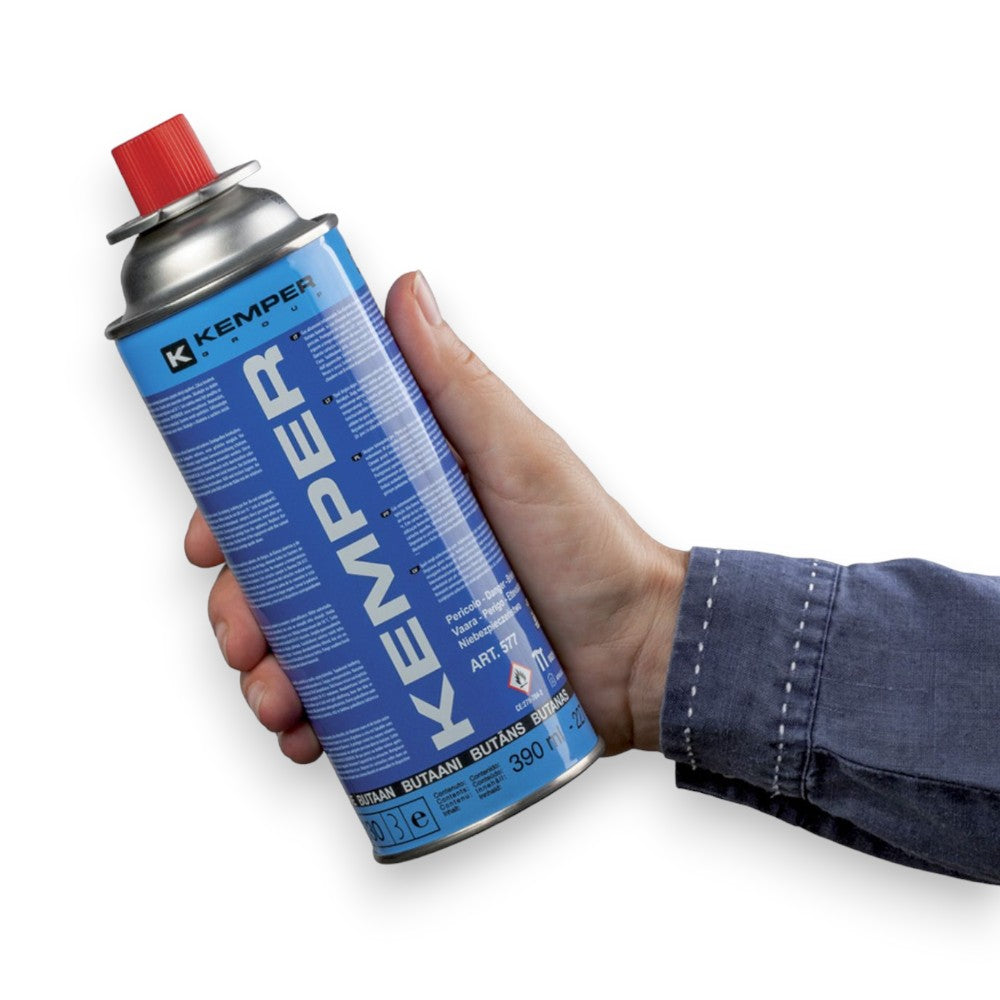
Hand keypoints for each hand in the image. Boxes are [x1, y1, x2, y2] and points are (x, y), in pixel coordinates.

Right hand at [185, 272, 688, 759]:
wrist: (639, 652)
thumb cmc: (590, 544)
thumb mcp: (520, 454)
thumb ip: (460, 383)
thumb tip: (402, 289)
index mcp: (394, 493)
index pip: (291, 496)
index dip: (235, 515)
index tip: (207, 540)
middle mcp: (383, 555)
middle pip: (278, 578)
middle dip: (239, 609)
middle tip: (242, 638)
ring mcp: (393, 623)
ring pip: (296, 646)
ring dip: (263, 674)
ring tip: (276, 700)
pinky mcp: (411, 684)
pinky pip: (340, 706)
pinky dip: (307, 722)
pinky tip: (302, 734)